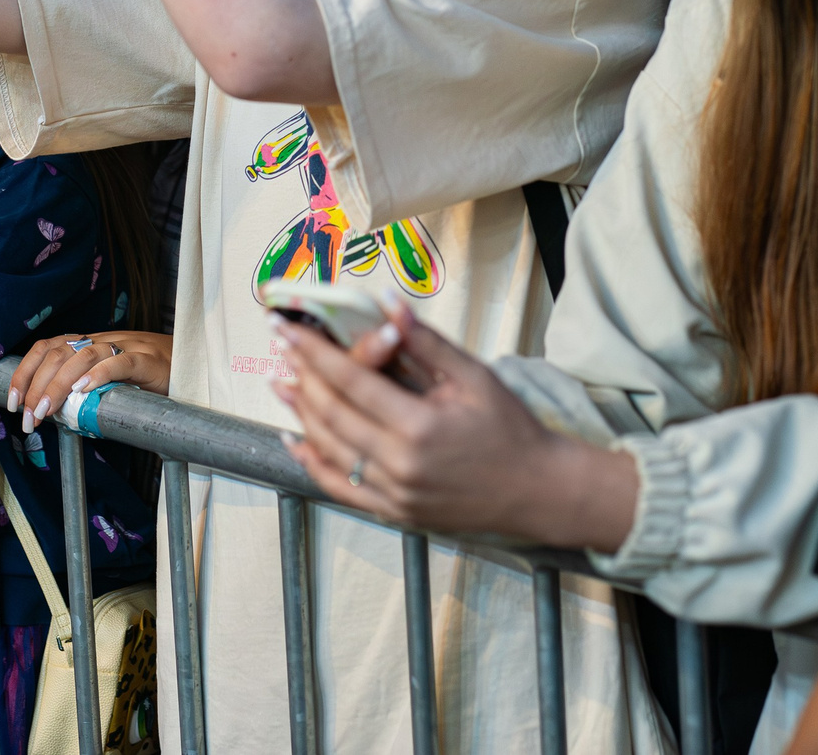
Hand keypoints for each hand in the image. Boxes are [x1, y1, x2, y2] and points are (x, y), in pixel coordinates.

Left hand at [7, 330, 172, 428]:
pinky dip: (98, 374)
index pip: (48, 347)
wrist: (194, 365)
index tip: (12, 403)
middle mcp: (105, 340)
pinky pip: (120, 362)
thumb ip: (85, 392)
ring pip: (83, 354)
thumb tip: (54, 414)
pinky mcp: (148, 360)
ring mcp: (127, 347)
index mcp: (91, 344)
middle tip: (28, 418)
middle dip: (36, 386)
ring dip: (58, 385)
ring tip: (46, 412)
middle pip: (59, 352)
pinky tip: (83, 391)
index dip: (25, 372)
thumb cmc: (150, 379)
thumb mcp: (111, 382)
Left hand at [271, 301, 636, 546]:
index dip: (314, 352)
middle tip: (280, 347)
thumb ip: (424, 342)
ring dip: (300, 414)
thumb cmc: (510, 428)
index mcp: (420, 426)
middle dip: (302, 376)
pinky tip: (294, 440)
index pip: (351, 381)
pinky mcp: (394, 513)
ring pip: (330, 450)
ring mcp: (393, 495)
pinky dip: (313, 463)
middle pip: (333, 414)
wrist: (536, 490)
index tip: (287, 328)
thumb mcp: (473, 376)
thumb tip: (387, 303)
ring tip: (281, 382)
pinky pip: (341, 488)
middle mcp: (399, 465)